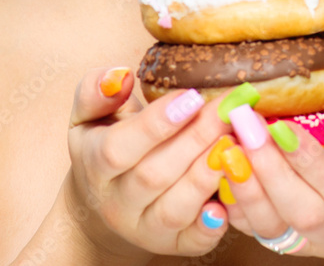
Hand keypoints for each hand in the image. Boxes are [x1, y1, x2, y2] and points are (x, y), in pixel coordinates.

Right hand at [61, 67, 231, 262]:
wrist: (102, 203)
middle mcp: (116, 202)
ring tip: (234, 142)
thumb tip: (121, 77)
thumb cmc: (103, 143)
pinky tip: (229, 201)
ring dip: (207, 176)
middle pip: (154, 175)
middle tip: (228, 110)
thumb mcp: (88, 114)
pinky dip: (211, 226)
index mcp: (95, 164)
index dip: (156, 124)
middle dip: (195, 139)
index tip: (192, 96)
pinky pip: (191, 243)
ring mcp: (143, 228)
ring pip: (174, 209)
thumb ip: (96, 91)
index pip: (119, 148)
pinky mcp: (170, 246)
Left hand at [221, 102, 323, 258]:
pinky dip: (233, 200)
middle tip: (247, 129)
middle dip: (272, 170)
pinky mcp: (285, 239)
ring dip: (247, 186)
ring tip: (229, 146)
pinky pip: (254, 228)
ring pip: (274, 227)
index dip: (311, 159)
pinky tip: (222, 166)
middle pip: (305, 214)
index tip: (282, 125)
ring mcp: (312, 242)